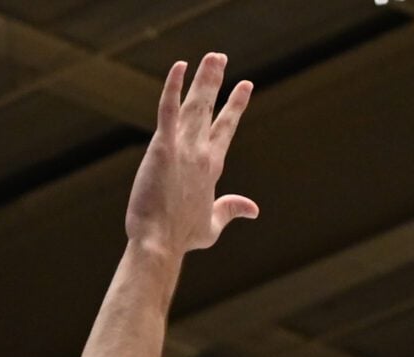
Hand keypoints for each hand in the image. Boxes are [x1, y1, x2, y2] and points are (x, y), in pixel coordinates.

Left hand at [124, 54, 256, 257]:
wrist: (159, 243)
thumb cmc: (181, 238)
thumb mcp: (212, 226)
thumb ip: (231, 209)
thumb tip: (253, 208)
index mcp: (212, 168)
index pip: (225, 128)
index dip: (235, 106)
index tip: (244, 86)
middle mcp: (201, 153)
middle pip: (211, 109)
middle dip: (216, 81)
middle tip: (220, 58)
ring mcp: (183, 149)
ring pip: (195, 104)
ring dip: (204, 78)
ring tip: (212, 57)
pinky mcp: (162, 148)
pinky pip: (168, 110)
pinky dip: (173, 87)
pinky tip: (179, 67)